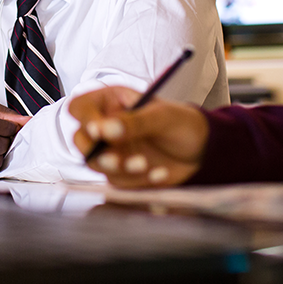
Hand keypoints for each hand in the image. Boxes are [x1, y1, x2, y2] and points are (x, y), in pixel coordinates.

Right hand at [69, 86, 208, 187]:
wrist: (202, 149)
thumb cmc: (181, 122)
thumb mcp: (161, 117)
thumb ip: (134, 122)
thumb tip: (104, 130)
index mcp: (110, 102)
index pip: (81, 107)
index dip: (84, 119)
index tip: (99, 131)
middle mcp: (105, 126)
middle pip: (80, 139)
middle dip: (94, 152)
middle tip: (115, 161)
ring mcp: (112, 150)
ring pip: (96, 164)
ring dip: (118, 168)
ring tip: (145, 164)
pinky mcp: (121, 172)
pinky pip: (117, 181)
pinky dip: (136, 181)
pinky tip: (159, 174)